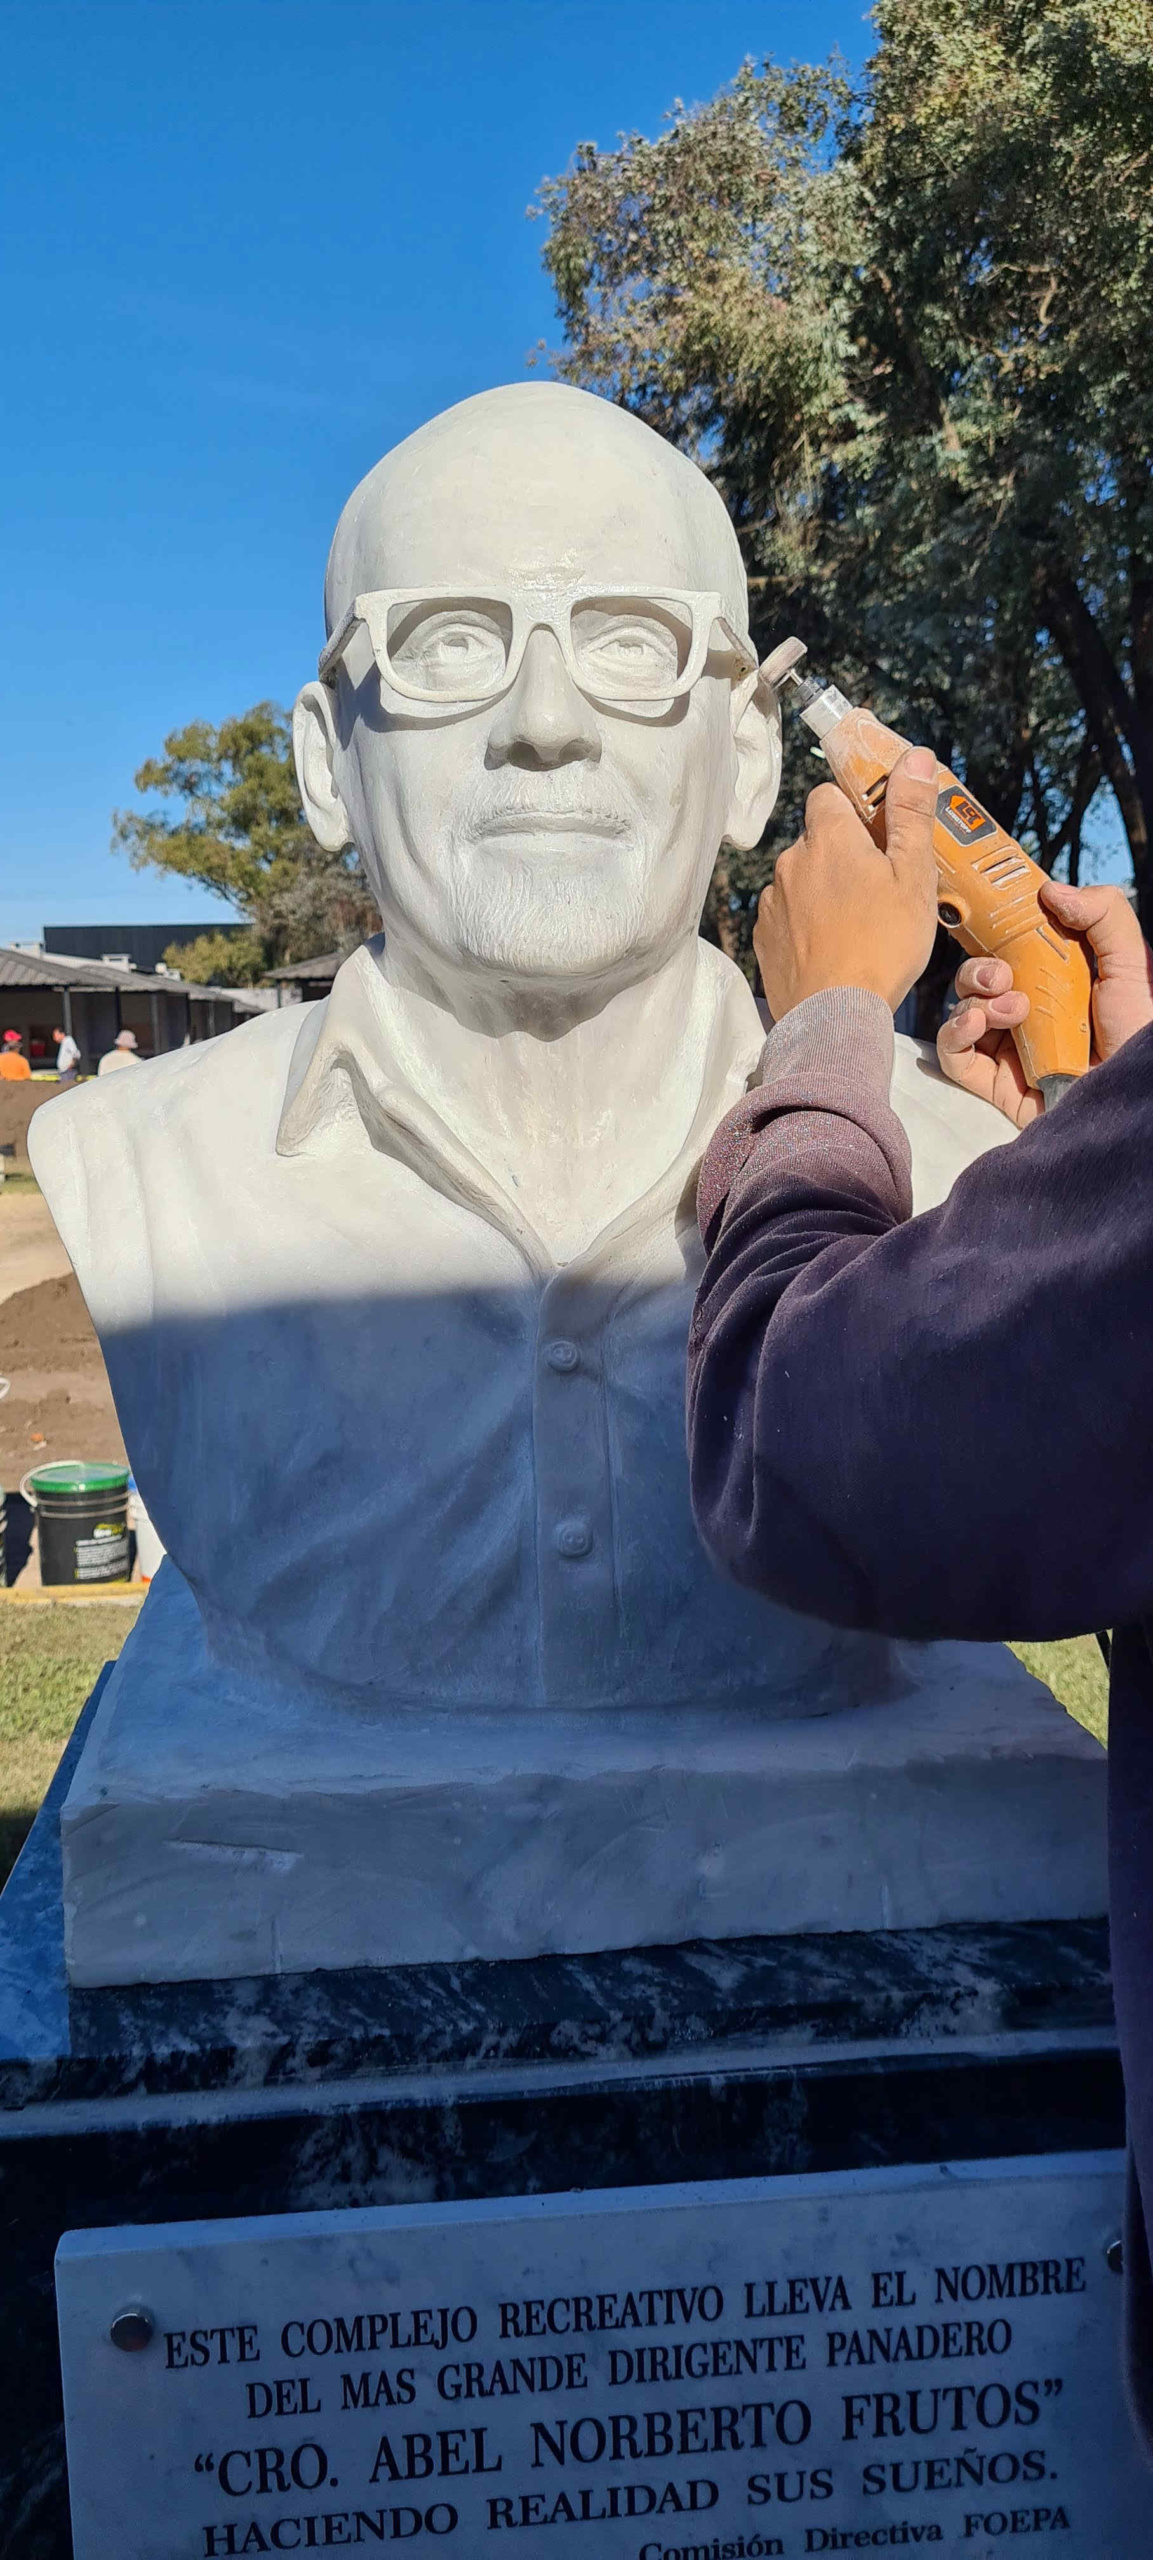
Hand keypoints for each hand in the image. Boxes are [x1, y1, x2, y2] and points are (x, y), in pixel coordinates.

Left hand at [754, 747, 940, 1018]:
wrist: (835, 1017)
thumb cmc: (884, 945)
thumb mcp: (913, 876)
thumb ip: (912, 813)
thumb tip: (917, 757)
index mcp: (828, 837)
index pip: (827, 795)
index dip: (853, 810)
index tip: (877, 836)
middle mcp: (790, 861)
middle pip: (815, 840)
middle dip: (841, 855)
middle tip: (877, 890)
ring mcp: (771, 901)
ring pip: (799, 879)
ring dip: (821, 891)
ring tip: (855, 927)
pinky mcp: (762, 937)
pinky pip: (785, 916)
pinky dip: (804, 924)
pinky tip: (830, 949)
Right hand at [937, 879, 1152, 1126]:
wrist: (1129, 1095)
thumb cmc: (1139, 1034)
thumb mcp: (1130, 963)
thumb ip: (1104, 914)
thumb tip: (1049, 890)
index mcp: (1056, 980)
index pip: (1011, 948)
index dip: (992, 931)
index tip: (984, 914)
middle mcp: (1028, 1011)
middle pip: (978, 977)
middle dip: (979, 968)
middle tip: (1002, 975)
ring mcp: (1009, 1048)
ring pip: (962, 1009)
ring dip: (973, 999)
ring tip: (1010, 1009)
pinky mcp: (994, 1083)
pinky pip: (952, 1054)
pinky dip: (953, 1033)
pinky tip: (976, 1024)